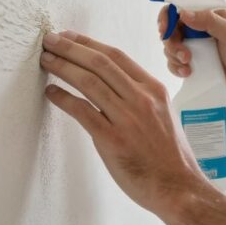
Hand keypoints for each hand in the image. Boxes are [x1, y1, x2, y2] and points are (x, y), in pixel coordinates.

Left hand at [39, 30, 207, 215]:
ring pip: (89, 81)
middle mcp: (141, 99)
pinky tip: (51, 92)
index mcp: (154, 90)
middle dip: (70, 48)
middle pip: (100, 62)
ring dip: (63, 67)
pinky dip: (64, 98)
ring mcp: (128, 118)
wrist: (179, 187)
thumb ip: (141, 99)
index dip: (89, 43)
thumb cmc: (170, 157)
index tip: (70, 37)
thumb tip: (115, 88)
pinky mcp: (113, 140)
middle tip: (50, 40)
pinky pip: (83, 112)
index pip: (116, 56)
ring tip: (46, 60)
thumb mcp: (163, 115)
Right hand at [158, 6, 225, 95]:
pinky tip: (187, 73)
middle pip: (171, 27)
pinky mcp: (192, 62)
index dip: (168, 16)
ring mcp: (194, 45)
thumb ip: (209, 21)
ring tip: (188, 66)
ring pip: (170, 46)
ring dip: (174, 56)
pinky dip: (176, 68)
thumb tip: (184, 13)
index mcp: (209, 15)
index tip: (164, 29)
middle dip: (171, 41)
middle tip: (183, 54)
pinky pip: (174, 62)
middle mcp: (199, 28)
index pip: (182, 7)